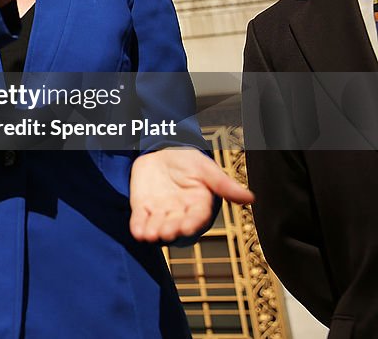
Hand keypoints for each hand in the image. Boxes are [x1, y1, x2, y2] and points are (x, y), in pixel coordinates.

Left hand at [129, 147, 253, 242]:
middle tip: (166, 232)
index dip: (192, 222)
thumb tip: (251, 198)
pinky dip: (138, 227)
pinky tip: (136, 232)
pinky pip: (140, 220)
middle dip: (171, 229)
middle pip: (176, 225)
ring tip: (149, 236)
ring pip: (157, 226)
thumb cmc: (188, 161)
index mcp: (199, 205)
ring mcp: (161, 212)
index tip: (187, 227)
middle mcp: (180, 213)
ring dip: (153, 232)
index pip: (197, 217)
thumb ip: (224, 185)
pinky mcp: (142, 208)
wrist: (162, 152)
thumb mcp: (206, 168)